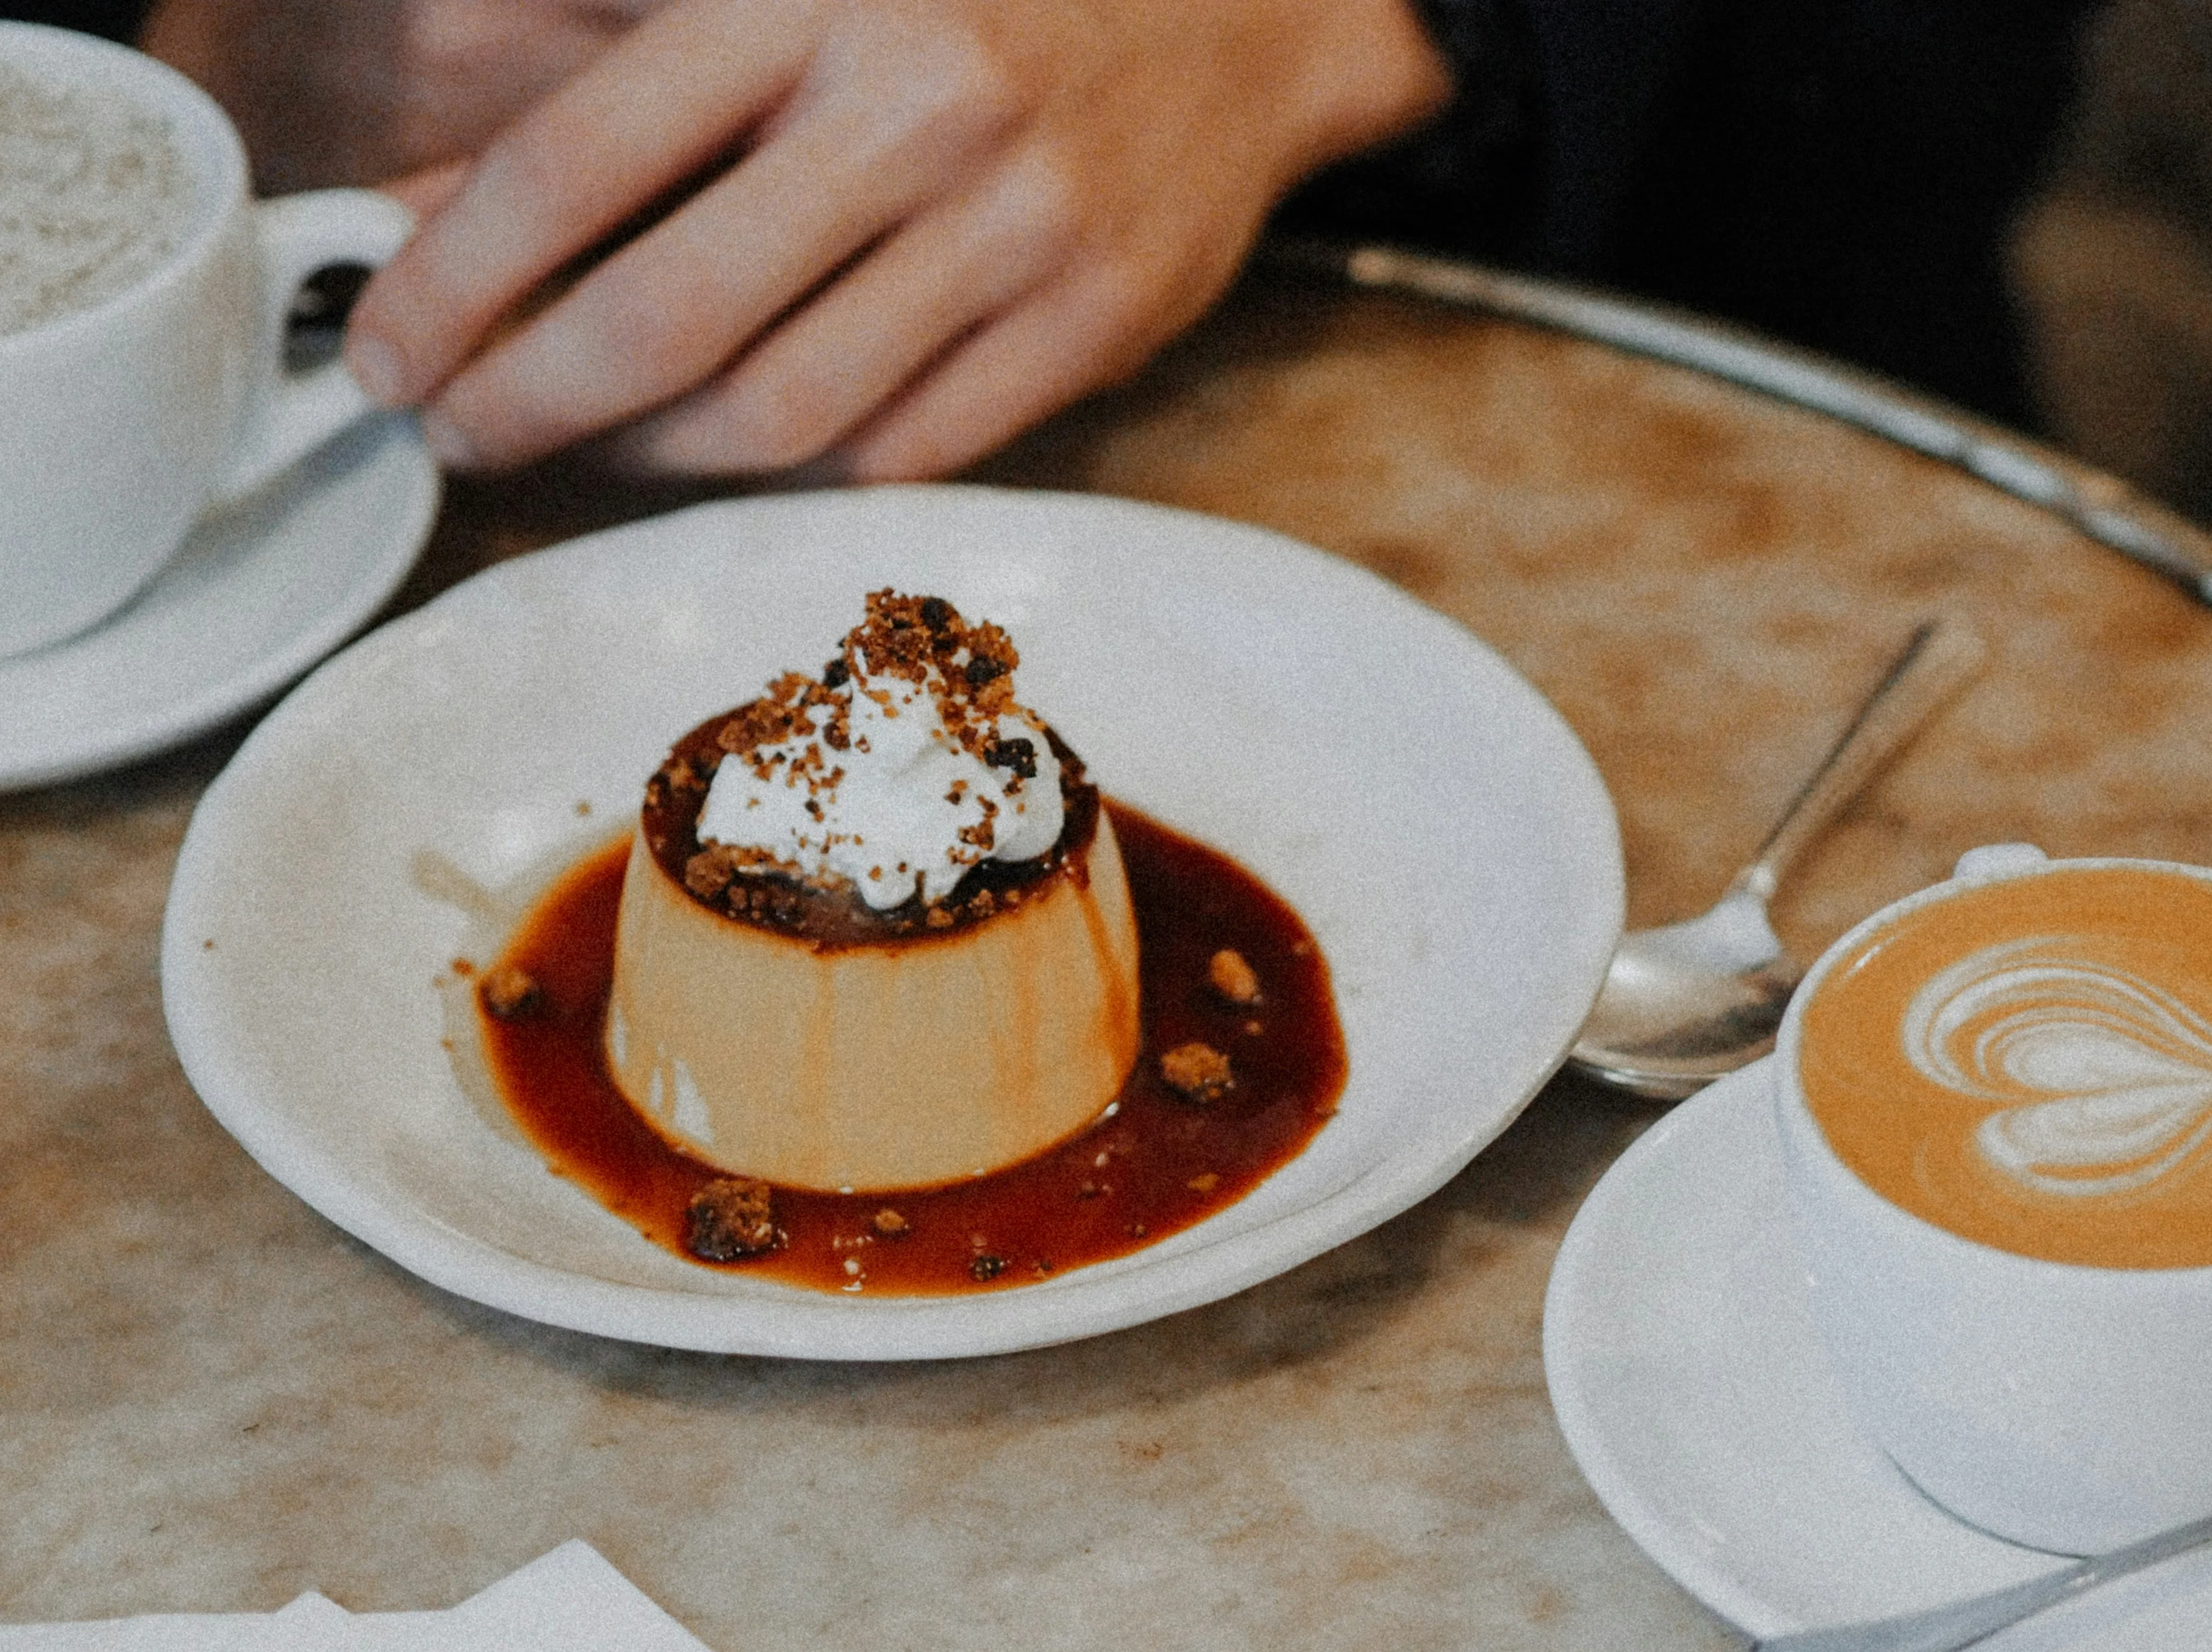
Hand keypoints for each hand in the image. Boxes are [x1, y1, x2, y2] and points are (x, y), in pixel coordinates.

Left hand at [338, 0, 1450, 479]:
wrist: (1244, 4)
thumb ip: (633, 36)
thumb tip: (447, 184)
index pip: (581, 164)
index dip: (458, 280)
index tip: (390, 351)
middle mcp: (917, 107)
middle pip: (670, 317)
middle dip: (531, 400)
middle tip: (458, 433)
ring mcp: (1020, 229)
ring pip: (784, 409)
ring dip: (652, 457)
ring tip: (587, 450)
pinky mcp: (1095, 324)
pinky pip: (908, 449)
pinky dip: (802, 470)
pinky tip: (738, 454)